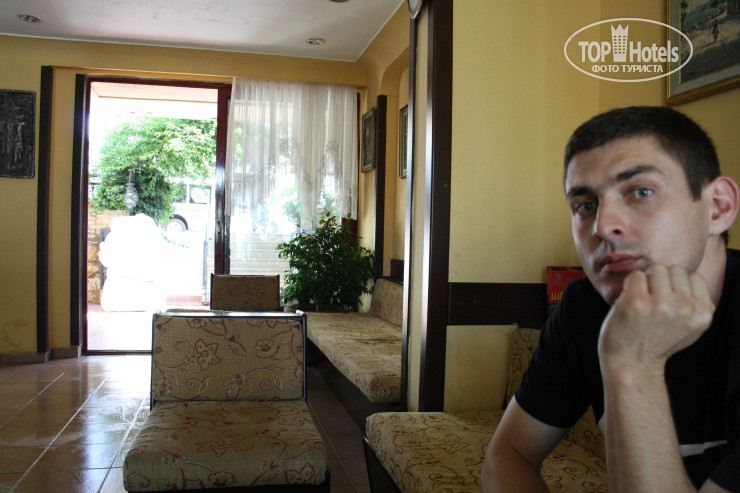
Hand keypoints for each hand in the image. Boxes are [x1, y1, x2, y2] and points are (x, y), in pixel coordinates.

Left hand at [598, 264, 714, 375]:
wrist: (632, 364)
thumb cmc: (657, 342)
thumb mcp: (690, 328)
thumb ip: (696, 305)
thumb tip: (690, 277)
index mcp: (702, 314)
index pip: (694, 277)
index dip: (678, 286)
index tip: (668, 302)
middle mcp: (684, 308)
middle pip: (674, 270)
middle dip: (662, 282)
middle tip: (652, 302)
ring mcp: (660, 304)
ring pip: (655, 269)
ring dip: (646, 282)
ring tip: (642, 302)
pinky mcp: (636, 302)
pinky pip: (635, 275)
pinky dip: (629, 286)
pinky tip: (629, 304)